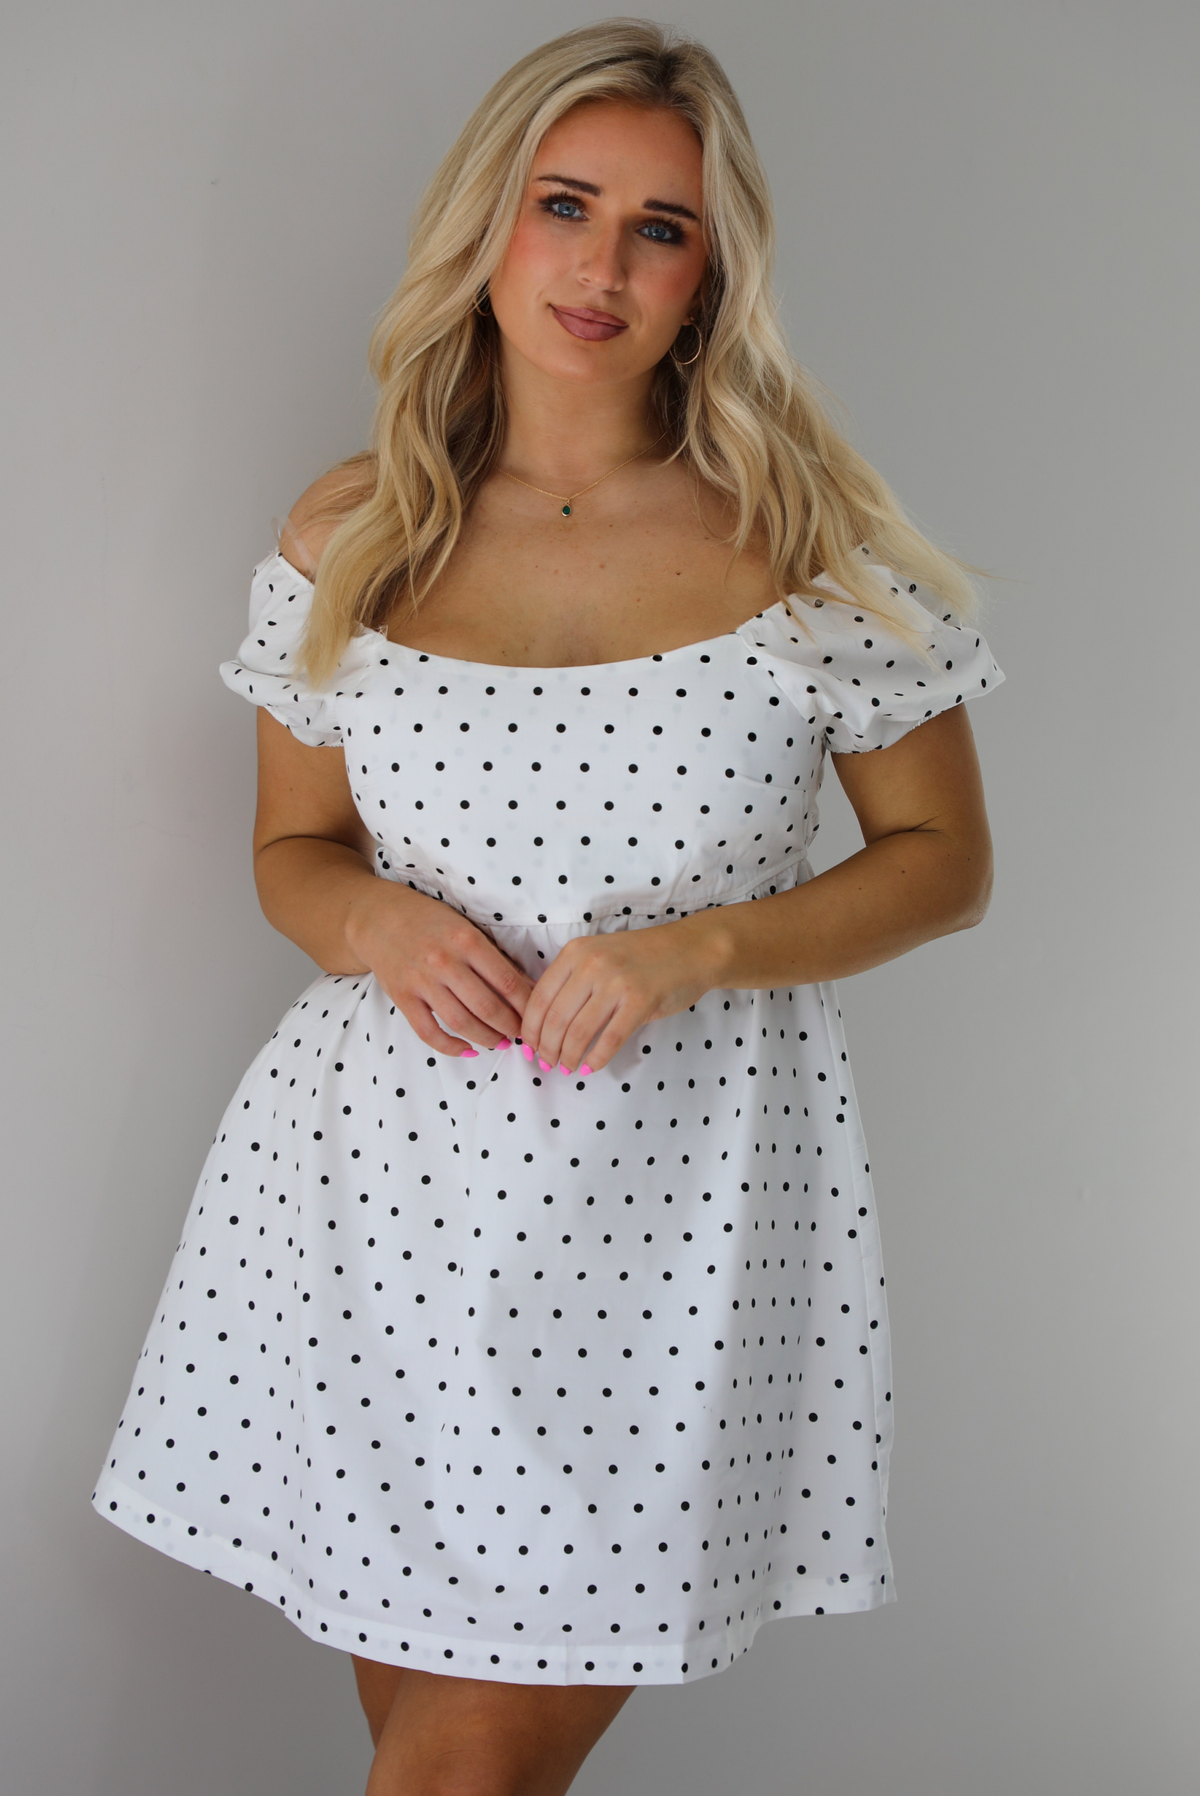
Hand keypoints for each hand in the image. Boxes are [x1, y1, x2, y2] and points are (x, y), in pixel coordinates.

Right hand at [346, 882, 535, 1057]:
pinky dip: (450, 1046)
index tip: (537, 1017)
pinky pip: (429, 1032)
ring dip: (486, 1038)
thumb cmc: (430, 923)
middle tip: (521, 1035)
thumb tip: (527, 989)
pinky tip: (467, 1049)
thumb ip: (493, 957)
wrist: (379, 918)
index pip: (508, 982)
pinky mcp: (403, 998)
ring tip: (499, 1042)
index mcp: (467, 940)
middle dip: (510, 1027)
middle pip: (488, 1007)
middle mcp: (445, 962)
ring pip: (461, 1022)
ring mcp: (422, 982)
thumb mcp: (466, 928)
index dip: (527, 1006)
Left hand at [518, 917, 726, 1074]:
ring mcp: (616, 983)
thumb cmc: (642, 957)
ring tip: (568, 1068)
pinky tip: (590, 1068)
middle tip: (547, 1063)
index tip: (530, 1048)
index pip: (540, 998)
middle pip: (555, 1019)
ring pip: (578, 1033)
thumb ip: (572, 980)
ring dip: (568, 1057)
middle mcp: (592, 965)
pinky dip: (596, 1060)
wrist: (690, 950)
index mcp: (576, 952)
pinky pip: (610, 1040)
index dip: (530, 1029)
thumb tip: (544, 1024)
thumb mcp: (599, 955)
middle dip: (547, 1048)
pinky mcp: (640, 1002)